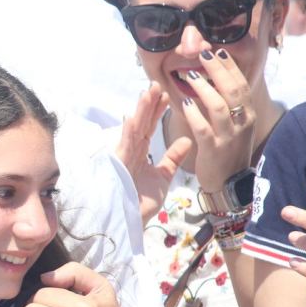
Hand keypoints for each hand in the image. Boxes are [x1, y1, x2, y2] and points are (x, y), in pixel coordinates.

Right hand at [115, 82, 190, 222]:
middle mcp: (131, 151)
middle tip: (157, 83)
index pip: (149, 126)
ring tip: (148, 92)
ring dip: (141, 111)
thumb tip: (186, 140)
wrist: (129, 222)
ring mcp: (124, 158)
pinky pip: (125, 147)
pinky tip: (132, 117)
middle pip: (141, 123)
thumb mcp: (163, 177)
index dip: (157, 110)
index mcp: (140, 152)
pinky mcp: (119, 167)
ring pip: (133, 129)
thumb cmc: (141, 202)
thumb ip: (173, 158)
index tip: (167, 94)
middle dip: (149, 104)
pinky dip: (128, 132)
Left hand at [178, 49, 255, 191]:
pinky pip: (203, 127)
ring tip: (190, 75)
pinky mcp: (213, 149)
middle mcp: (242, 123)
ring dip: (202, 87)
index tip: (217, 52)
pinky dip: (193, 112)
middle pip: (232, 90)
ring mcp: (229, 137)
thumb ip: (230, 103)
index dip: (229, 67)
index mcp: (247, 115)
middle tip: (203, 55)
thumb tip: (219, 77)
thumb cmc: (228, 150)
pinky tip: (184, 101)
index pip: (241, 85)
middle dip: (217, 70)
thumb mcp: (236, 125)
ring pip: (218, 106)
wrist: (229, 184)